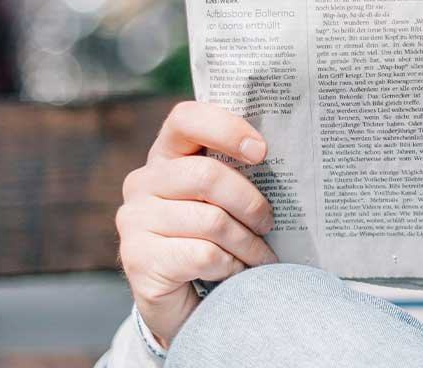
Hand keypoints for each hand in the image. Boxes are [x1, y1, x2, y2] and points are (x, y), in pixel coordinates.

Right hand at [116, 101, 278, 346]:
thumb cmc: (215, 242)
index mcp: (166, 157)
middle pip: (207, 175)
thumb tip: (289, 159)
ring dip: (248, 244)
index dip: (226, 128)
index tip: (262, 151)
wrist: (185, 304)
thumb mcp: (225, 203)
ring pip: (211, 220)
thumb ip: (237, 175)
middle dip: (250, 202)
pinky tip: (236, 273)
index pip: (186, 119)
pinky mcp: (138, 258)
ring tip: (260, 257)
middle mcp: (142, 182)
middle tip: (269, 223)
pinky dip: (232, 266)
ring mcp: (134, 220)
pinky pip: (203, 254)